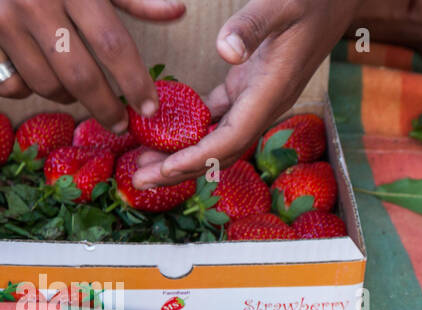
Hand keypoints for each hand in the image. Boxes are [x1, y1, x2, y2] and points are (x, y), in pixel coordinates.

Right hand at [0, 0, 186, 131]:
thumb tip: (176, 11)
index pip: (112, 44)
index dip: (135, 82)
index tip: (149, 108)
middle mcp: (34, 3)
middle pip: (80, 77)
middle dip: (106, 107)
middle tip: (120, 122)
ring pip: (46, 86)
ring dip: (68, 96)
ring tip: (76, 87)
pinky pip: (10, 85)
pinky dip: (27, 88)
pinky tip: (35, 72)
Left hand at [132, 0, 356, 187]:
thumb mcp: (281, 4)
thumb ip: (251, 26)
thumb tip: (225, 51)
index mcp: (271, 90)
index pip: (231, 137)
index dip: (198, 158)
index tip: (166, 169)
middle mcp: (265, 103)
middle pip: (221, 150)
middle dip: (182, 168)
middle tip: (140, 179)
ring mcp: (258, 97)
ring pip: (218, 138)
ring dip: (184, 154)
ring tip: (146, 163)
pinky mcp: (250, 86)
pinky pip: (218, 118)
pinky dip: (193, 129)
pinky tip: (166, 133)